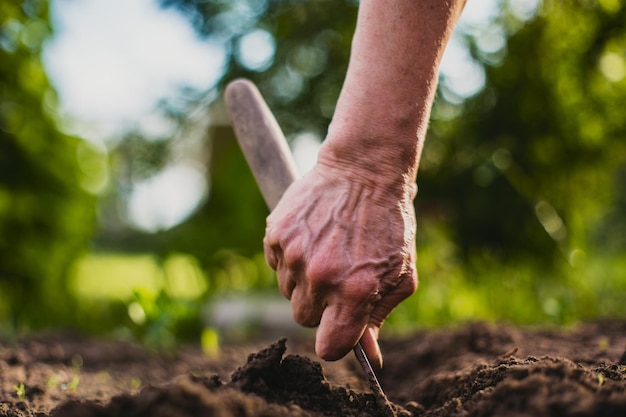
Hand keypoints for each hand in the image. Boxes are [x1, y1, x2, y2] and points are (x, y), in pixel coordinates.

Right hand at [263, 160, 417, 367]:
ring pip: (288, 293)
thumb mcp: (399, 274)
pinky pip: (276, 267)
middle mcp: (320, 277)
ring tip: (327, 252)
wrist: (364, 169)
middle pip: (304, 320)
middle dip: (321, 307)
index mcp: (354, 292)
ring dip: (305, 282)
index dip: (335, 341)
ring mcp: (294, 254)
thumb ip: (380, 316)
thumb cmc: (390, 224)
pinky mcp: (276, 234)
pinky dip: (290, 259)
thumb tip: (370, 356)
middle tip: (338, 278)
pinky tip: (312, 238)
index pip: (329, 348)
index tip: (339, 328)